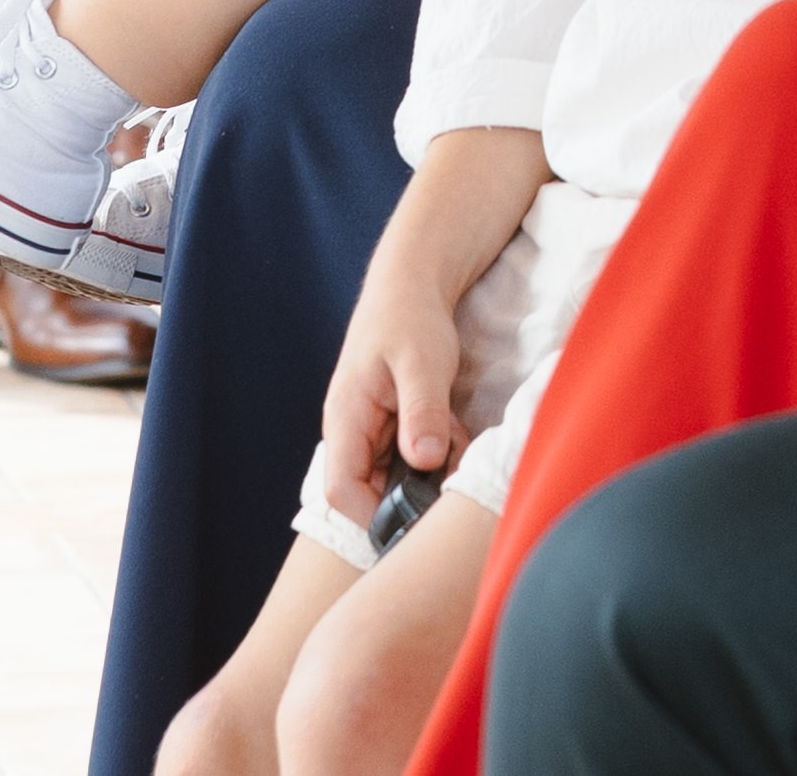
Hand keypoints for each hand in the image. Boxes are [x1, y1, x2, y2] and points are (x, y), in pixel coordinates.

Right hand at [321, 249, 465, 526]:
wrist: (412, 284)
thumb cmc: (410, 316)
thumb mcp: (423, 360)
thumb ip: (423, 410)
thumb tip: (425, 461)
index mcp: (345, 420)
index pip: (341, 492)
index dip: (375, 513)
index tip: (419, 510)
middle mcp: (351, 433)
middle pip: (369, 494)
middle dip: (414, 493)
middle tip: (451, 466)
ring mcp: (370, 433)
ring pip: (394, 480)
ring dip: (429, 472)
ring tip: (456, 439)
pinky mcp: (391, 429)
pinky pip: (409, 461)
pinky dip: (435, 454)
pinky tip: (453, 430)